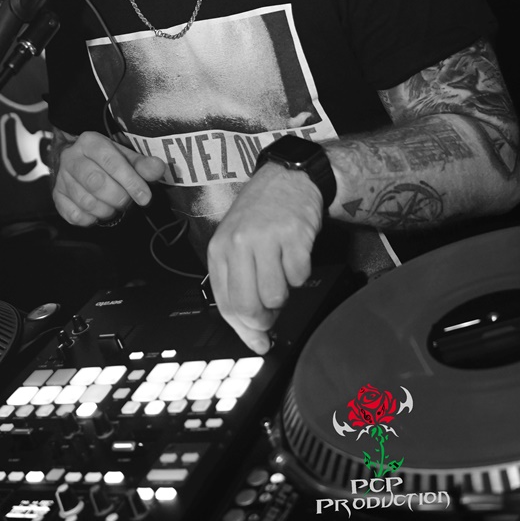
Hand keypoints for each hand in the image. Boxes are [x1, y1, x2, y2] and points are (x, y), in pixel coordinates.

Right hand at [51, 131, 165, 225]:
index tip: (145, 197)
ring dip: (106, 210)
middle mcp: (71, 158)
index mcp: (90, 142)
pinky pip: (74, 216)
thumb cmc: (105, 160)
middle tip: (127, 201)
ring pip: (86, 201)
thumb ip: (142, 164)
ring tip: (113, 206)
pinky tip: (97, 212)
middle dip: (118, 197)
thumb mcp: (124, 156)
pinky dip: (90, 219)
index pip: (111, 162)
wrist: (76, 160)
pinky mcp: (57, 197)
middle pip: (96, 182)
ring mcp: (61, 178)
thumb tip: (158, 168)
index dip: (131, 181)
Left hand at [207, 164, 322, 352]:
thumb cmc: (259, 215)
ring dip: (283, 294)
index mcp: (219, 249)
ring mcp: (265, 238)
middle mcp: (238, 243)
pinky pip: (299, 276)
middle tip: (273, 312)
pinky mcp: (293, 235)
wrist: (286, 178)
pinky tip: (293, 254)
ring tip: (281, 272)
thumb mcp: (236, 243)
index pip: (226, 305)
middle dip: (264, 320)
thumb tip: (253, 333)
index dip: (244, 331)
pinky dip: (300, 273)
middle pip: (248, 307)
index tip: (258, 342)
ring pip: (275, 296)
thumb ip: (238, 284)